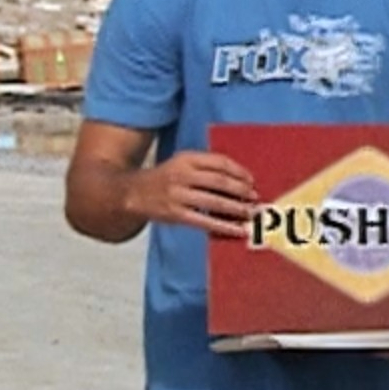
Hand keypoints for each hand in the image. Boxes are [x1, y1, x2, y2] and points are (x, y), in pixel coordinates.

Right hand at [132, 151, 257, 236]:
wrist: (133, 192)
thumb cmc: (166, 177)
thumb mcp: (182, 163)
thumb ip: (206, 167)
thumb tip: (240, 180)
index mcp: (187, 159)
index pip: (219, 162)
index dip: (238, 171)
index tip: (251, 180)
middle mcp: (182, 175)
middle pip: (219, 181)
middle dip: (241, 190)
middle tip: (254, 197)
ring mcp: (178, 195)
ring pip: (214, 201)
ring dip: (236, 208)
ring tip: (250, 213)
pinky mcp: (176, 214)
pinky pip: (205, 221)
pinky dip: (224, 226)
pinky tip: (237, 230)